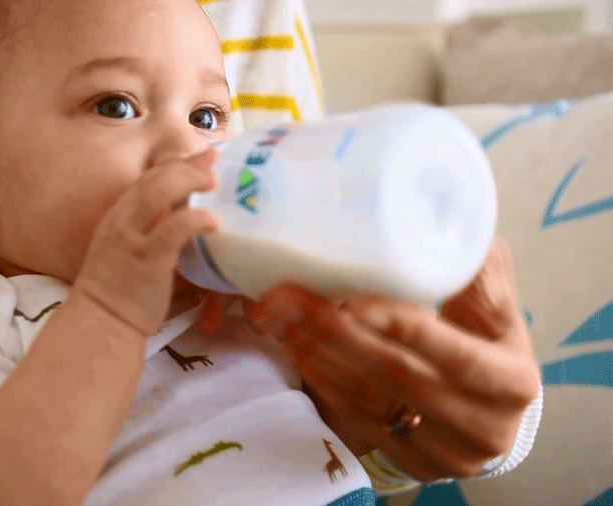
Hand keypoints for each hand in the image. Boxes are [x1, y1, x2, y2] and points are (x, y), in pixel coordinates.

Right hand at [73, 149, 219, 335]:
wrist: (100, 323)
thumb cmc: (119, 291)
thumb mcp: (127, 250)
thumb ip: (147, 230)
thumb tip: (178, 214)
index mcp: (117, 218)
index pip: (144, 180)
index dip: (171, 164)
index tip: (194, 157)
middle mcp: (121, 222)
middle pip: (153, 178)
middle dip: (184, 164)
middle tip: (211, 160)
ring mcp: (132, 240)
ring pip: (158, 193)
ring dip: (188, 179)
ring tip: (212, 181)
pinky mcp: (148, 261)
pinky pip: (173, 230)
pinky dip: (195, 219)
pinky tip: (213, 221)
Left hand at [251, 237, 541, 480]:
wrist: (490, 409)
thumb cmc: (488, 344)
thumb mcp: (497, 311)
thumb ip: (480, 273)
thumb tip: (459, 226)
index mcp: (513, 382)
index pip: (453, 354)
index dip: (399, 326)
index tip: (350, 297)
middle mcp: (483, 427)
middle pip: (397, 376)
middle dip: (335, 333)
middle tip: (287, 297)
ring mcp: (444, 454)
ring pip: (368, 400)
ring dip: (315, 354)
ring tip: (277, 317)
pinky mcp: (411, 465)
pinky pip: (355, 420)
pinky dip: (321, 381)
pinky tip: (294, 350)